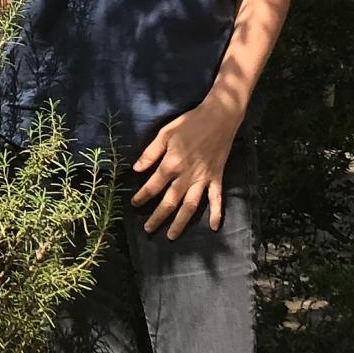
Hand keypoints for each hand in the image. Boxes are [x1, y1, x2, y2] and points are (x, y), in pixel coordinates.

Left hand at [130, 103, 239, 238]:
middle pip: (170, 202)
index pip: (153, 186)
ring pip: (190, 206)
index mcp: (172, 164)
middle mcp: (187, 176)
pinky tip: (214, 227)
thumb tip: (136, 169)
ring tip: (171, 235)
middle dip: (158, 217)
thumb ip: (150, 153)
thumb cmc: (190, 123)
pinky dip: (216, 213)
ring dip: (181, 222)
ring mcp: (203, 178)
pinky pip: (216, 198)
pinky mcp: (217, 177)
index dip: (142, 196)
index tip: (134, 204)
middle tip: (148, 229)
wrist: (219, 117)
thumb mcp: (165, 133)